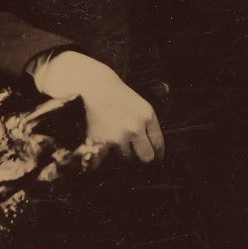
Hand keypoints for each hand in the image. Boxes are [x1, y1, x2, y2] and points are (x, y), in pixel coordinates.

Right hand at [30, 50, 163, 162]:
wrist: (89, 86)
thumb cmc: (115, 97)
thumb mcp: (139, 105)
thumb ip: (149, 128)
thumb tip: (156, 156)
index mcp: (147, 116)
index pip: (158, 145)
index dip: (156, 154)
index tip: (153, 157)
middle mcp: (134, 127)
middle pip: (146, 158)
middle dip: (141, 157)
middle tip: (134, 154)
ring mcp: (117, 136)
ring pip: (126, 160)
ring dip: (121, 155)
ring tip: (113, 142)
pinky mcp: (100, 143)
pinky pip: (107, 162)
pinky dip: (104, 159)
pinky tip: (102, 150)